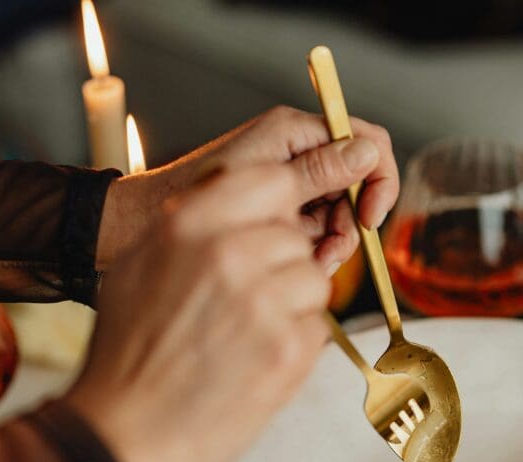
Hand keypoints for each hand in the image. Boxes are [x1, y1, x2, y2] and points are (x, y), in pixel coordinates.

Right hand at [66, 143, 381, 461]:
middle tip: (246, 303)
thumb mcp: (140, 265)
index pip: (274, 181)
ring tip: (246, 336)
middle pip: (297, 237)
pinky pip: (319, 328)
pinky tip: (254, 362)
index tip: (281, 223)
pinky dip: (296, 346)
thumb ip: (195, 225)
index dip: (284, 203)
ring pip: (314, 281)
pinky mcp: (290, 351)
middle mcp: (230, 254)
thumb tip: (242, 204)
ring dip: (293, 306)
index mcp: (189, 224)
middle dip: (281, 266)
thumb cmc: (128, 355)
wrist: (125, 434)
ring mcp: (265, 303)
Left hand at [100, 106, 397, 274]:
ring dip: (331, 246)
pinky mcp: (282, 218)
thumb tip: (368, 153)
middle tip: (328, 254)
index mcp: (294, 133)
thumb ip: (318, 169)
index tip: (368, 216)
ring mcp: (292, 189)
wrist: (144, 228)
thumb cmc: (190, 196)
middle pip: (357, 187)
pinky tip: (295, 267)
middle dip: (349, 224)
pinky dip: (313, 255)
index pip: (366, 141)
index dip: (378, 178)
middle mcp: (297, 157)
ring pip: (340, 217)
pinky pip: (317, 236)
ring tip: (308, 264)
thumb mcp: (262, 182)